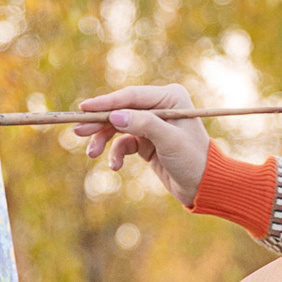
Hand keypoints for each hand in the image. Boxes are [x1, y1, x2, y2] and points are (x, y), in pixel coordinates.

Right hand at [73, 80, 207, 205]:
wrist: (204, 186)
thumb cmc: (192, 159)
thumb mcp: (169, 141)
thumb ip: (143, 125)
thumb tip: (115, 116)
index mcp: (170, 97)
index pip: (131, 96)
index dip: (106, 102)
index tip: (84, 108)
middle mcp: (160, 106)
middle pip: (121, 110)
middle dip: (99, 122)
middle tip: (77, 131)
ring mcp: (152, 123)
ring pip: (118, 127)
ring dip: (104, 140)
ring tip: (92, 153)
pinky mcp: (146, 141)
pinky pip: (123, 143)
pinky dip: (116, 153)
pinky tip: (114, 166)